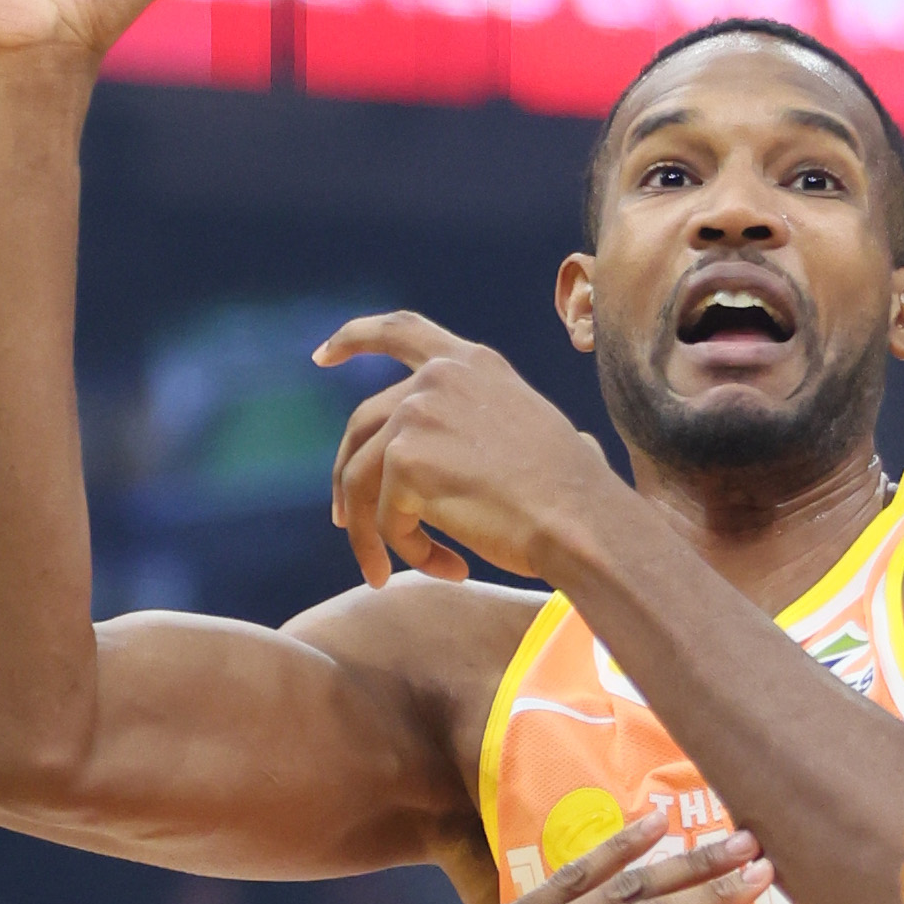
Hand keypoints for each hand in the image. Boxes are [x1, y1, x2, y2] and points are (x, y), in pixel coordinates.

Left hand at [317, 313, 611, 586]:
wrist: (582, 523)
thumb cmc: (576, 496)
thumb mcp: (541, 433)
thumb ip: (496, 428)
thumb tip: (518, 452)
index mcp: (472, 364)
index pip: (400, 331)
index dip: (354, 339)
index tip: (321, 355)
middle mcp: (438, 378)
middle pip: (362, 424)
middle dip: (346, 476)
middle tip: (344, 521)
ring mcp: (416, 414)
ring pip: (361, 479)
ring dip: (370, 532)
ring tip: (387, 572)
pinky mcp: (403, 461)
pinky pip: (384, 518)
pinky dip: (407, 551)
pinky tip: (451, 569)